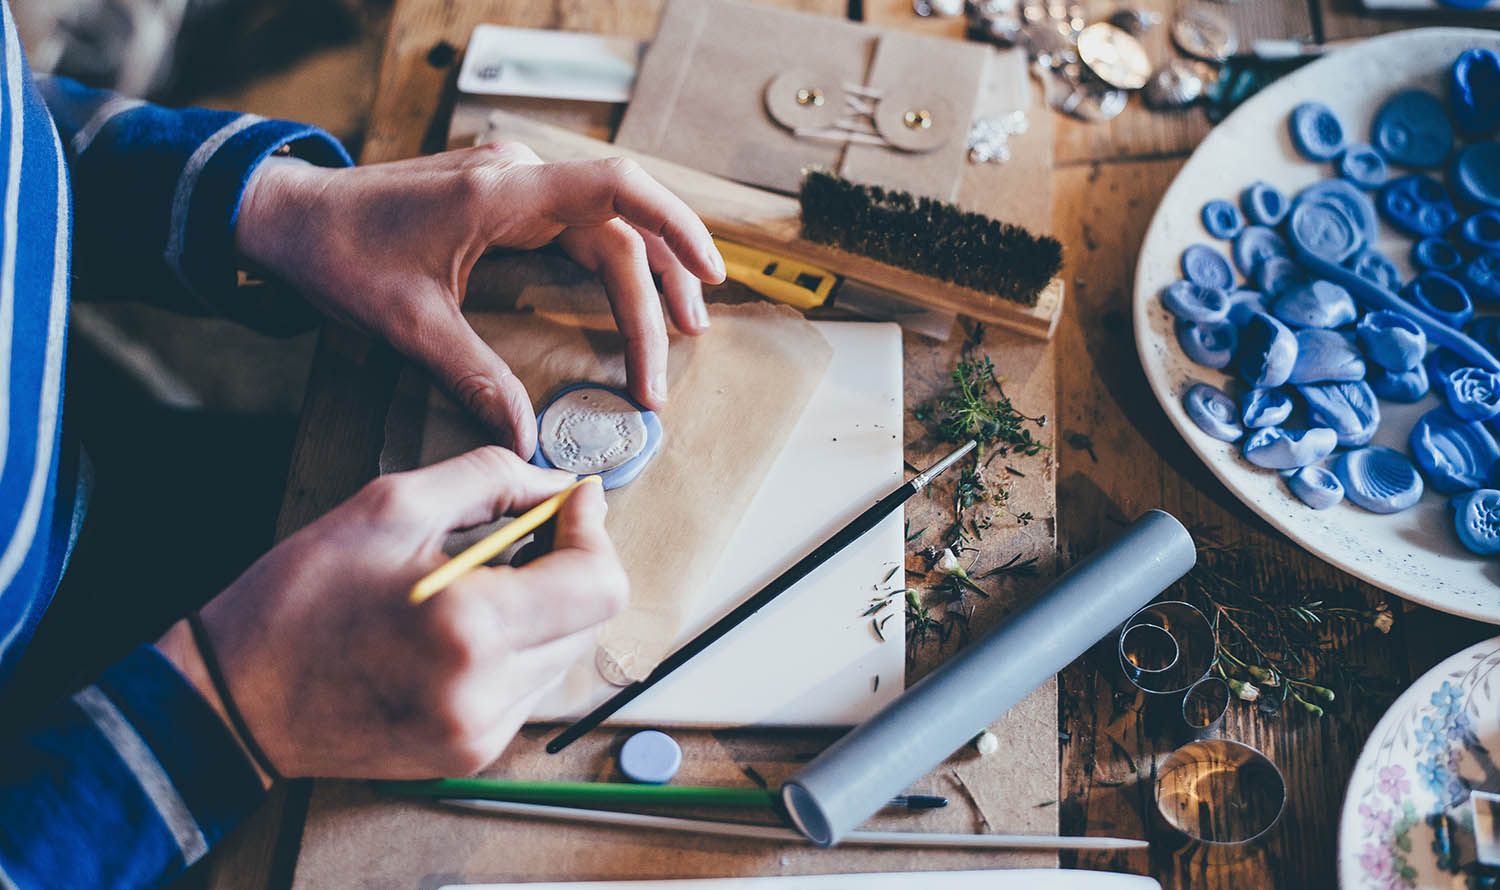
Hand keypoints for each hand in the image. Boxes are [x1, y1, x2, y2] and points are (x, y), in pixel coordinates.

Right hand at [157, 447, 626, 778]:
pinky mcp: (471, 753)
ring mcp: (481, 733)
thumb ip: (492, 480)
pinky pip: (529, 687)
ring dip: (546, 607)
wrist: (234, 699)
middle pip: (591, 619)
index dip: (592, 532)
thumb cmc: (300, 596)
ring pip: (565, 653)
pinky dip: (517, 647)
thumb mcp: (390, 506)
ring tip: (483, 581)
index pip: (598, 584)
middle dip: (570, 564)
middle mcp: (486, 692)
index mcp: (469, 627)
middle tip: (526, 531)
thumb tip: (560, 485)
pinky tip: (464, 627)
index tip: (572, 501)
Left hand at [234, 145, 725, 455]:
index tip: (709, 274)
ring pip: (608, 227)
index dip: (674, 225)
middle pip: (621, 226)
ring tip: (681, 330)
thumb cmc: (340, 255)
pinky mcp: (508, 202)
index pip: (614, 188)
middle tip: (680, 351)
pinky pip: (581, 228)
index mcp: (501, 194)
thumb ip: (475, 377)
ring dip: (647, 276)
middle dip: (658, 289)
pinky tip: (632, 298)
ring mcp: (516, 187)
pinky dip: (615, 265)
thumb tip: (525, 437)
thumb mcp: (407, 325)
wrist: (290, 217)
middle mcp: (519, 180)